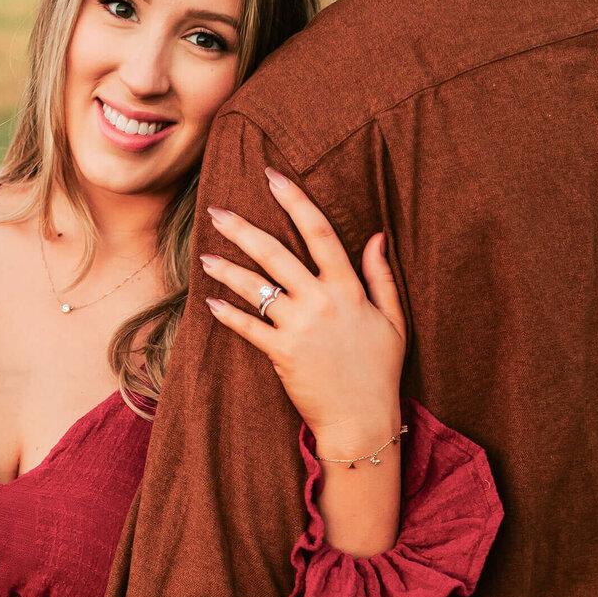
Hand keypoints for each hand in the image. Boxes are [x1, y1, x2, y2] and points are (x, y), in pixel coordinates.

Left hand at [201, 169, 405, 452]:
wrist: (363, 420)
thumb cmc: (379, 370)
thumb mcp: (393, 319)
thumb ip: (381, 276)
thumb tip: (376, 236)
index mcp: (349, 288)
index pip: (320, 232)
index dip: (296, 200)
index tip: (273, 176)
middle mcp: (321, 301)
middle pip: (275, 253)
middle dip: (243, 228)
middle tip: (217, 210)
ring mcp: (299, 327)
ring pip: (255, 288)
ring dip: (226, 269)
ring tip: (205, 256)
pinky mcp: (281, 353)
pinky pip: (248, 327)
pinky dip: (228, 314)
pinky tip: (211, 302)